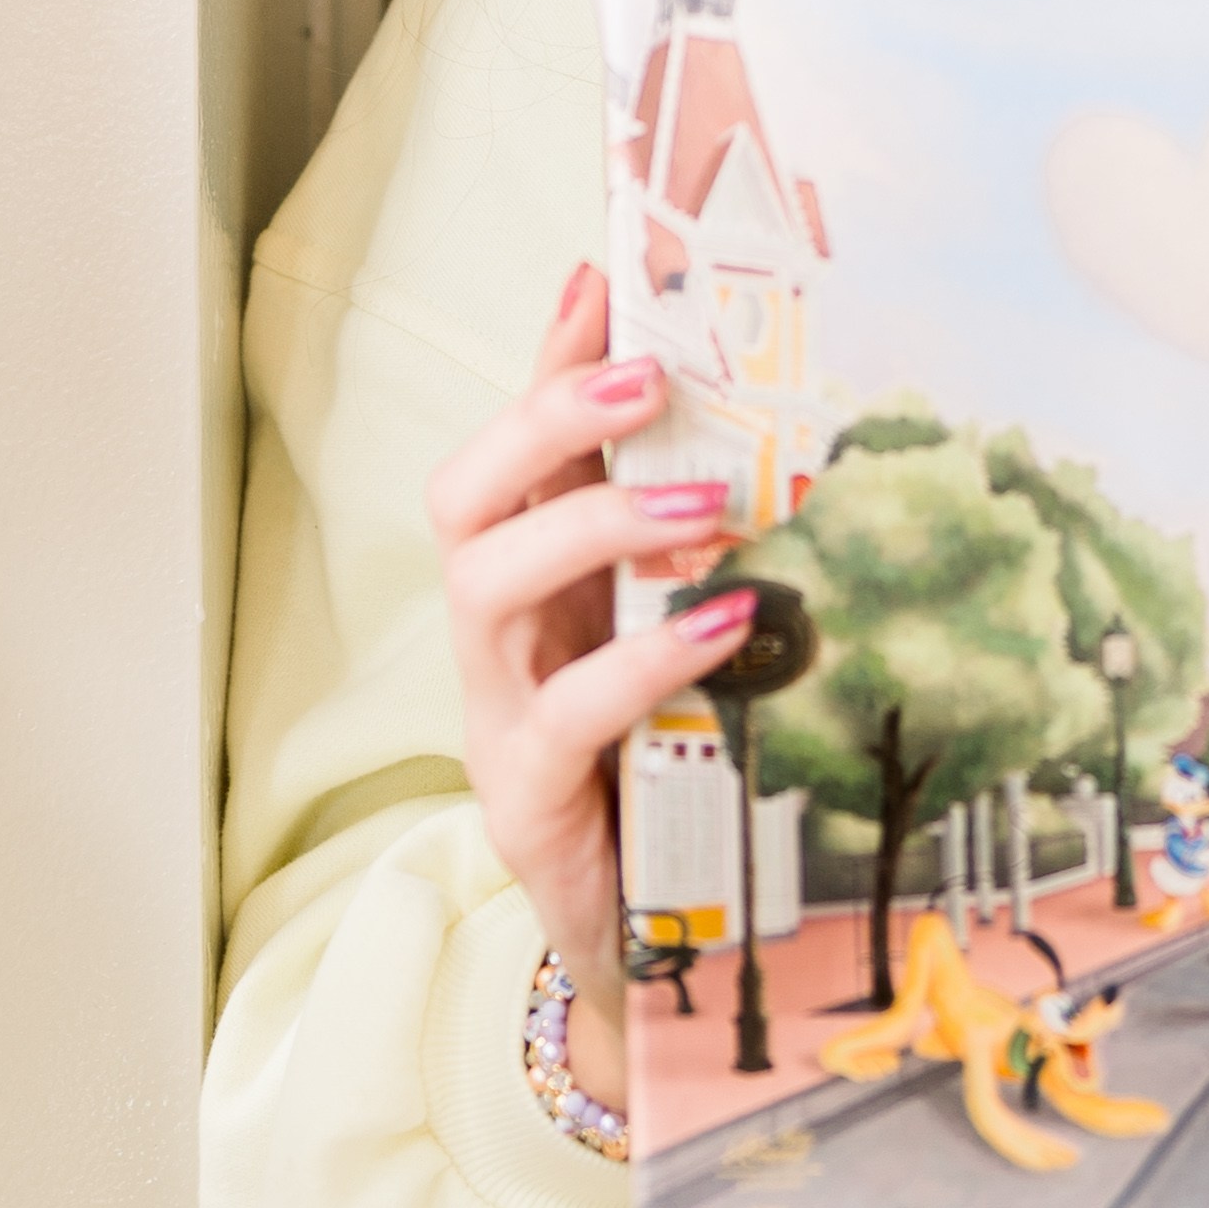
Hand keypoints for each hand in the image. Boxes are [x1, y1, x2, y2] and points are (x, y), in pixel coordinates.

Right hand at [428, 263, 751, 1111]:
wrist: (649, 935)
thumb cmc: (662, 759)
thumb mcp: (680, 630)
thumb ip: (694, 537)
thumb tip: (743, 419)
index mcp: (533, 576)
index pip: (515, 440)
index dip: (548, 354)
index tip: (605, 272)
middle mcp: (496, 630)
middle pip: (465, 494)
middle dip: (545, 417)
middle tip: (650, 374)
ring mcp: (494, 711)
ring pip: (485, 585)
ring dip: (593, 523)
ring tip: (704, 503)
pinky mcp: (525, 796)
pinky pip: (560, 713)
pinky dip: (643, 658)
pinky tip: (728, 629)